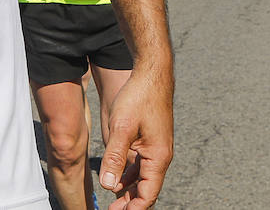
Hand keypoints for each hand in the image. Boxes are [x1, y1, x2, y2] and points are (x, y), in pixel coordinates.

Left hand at [99, 66, 173, 208]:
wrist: (151, 73)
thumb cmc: (139, 97)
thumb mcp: (121, 127)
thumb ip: (115, 157)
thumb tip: (109, 185)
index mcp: (157, 157)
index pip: (147, 194)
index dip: (133, 208)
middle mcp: (160, 156)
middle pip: (146, 189)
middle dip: (130, 203)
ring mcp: (156, 148)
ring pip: (143, 178)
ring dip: (129, 191)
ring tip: (113, 201)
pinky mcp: (150, 140)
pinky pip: (141, 165)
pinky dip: (129, 176)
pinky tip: (117, 180)